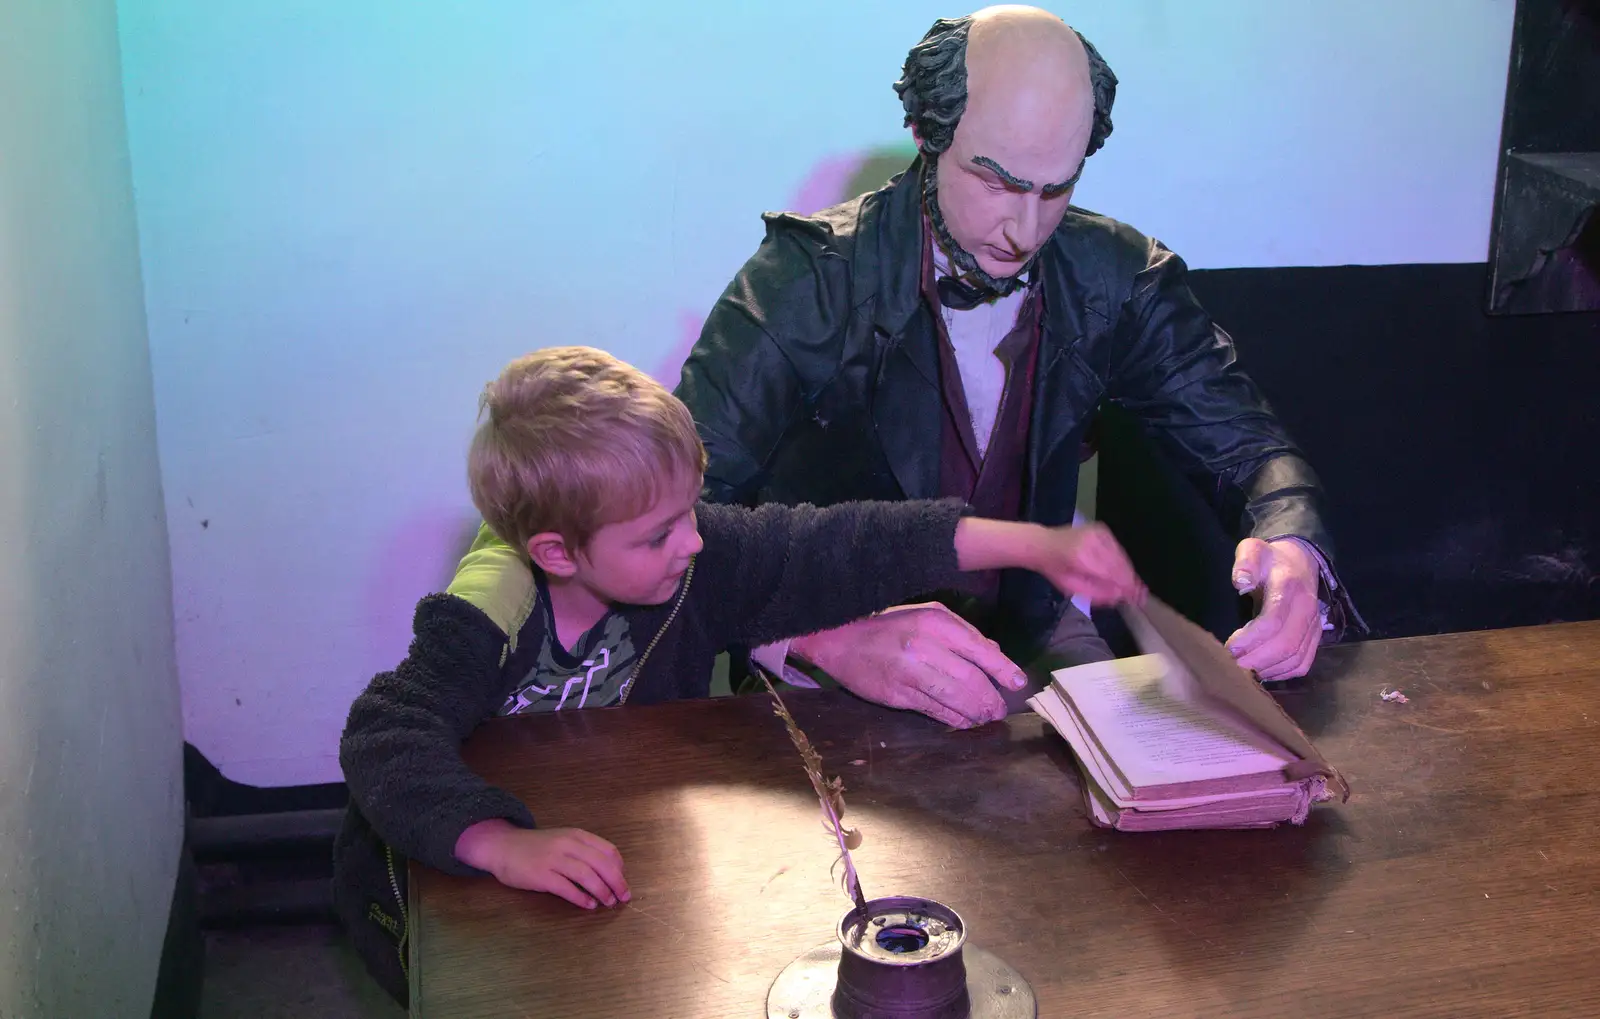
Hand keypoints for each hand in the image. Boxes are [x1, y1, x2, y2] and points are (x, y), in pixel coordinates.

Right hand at [454, 819, 628, 908]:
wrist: (503, 846)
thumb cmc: (536, 846)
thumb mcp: (563, 840)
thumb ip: (583, 851)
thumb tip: (609, 872)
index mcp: (577, 835)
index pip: (608, 850)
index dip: (619, 868)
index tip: (622, 881)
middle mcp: (568, 845)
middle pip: (602, 864)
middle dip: (617, 882)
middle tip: (623, 897)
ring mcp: (554, 859)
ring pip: (587, 876)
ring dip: (602, 891)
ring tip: (608, 902)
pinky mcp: (541, 875)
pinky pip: (567, 888)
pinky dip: (581, 898)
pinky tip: (589, 905)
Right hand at [791, 603, 1023, 728]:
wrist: (839, 639)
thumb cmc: (889, 625)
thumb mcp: (928, 614)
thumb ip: (963, 632)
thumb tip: (995, 655)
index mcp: (935, 622)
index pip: (979, 650)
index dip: (1003, 670)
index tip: (1018, 683)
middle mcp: (924, 647)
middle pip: (970, 680)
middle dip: (991, 699)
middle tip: (999, 709)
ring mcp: (909, 673)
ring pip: (954, 699)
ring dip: (976, 713)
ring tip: (986, 717)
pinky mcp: (896, 695)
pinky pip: (933, 711)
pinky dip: (954, 720)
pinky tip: (964, 721)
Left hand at [1030, 522, 1146, 606]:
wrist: (1043, 543)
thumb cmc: (1055, 569)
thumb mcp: (1071, 587)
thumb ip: (1096, 593)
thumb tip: (1120, 596)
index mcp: (1081, 558)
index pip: (1111, 574)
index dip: (1127, 587)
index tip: (1138, 598)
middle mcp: (1092, 542)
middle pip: (1119, 564)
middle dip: (1131, 580)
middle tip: (1141, 595)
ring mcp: (1098, 532)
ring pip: (1121, 555)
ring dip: (1129, 571)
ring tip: (1136, 586)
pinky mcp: (1101, 528)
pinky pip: (1118, 548)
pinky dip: (1122, 560)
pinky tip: (1124, 572)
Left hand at [1225, 537, 1323, 680]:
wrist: (1299, 562)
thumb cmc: (1269, 559)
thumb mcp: (1253, 550)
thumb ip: (1246, 561)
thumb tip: (1240, 581)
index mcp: (1289, 587)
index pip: (1273, 621)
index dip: (1250, 639)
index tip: (1228, 647)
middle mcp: (1306, 609)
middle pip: (1285, 645)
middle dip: (1256, 661)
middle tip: (1231, 667)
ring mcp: (1314, 625)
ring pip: (1295, 659)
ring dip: (1267, 670)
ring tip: (1242, 672)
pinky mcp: (1315, 638)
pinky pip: (1302, 664)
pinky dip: (1282, 673)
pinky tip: (1260, 673)